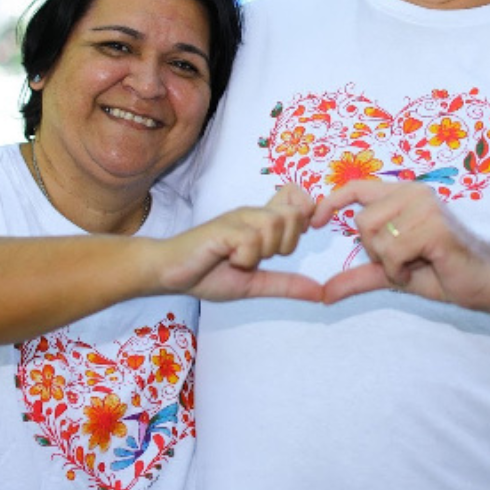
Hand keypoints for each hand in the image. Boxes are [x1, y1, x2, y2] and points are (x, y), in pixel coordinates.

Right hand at [157, 184, 321, 301]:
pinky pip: (251, 240)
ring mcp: (236, 219)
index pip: (297, 196)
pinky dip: (245, 258)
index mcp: (261, 223)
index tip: (301, 234)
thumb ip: (286, 285)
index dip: (307, 211)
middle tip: (261, 257)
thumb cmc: (207, 274)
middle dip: (287, 244)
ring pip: (275, 225)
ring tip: (241, 259)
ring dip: (263, 251)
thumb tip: (320, 294)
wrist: (168, 275)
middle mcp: (252, 215)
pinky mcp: (223, 229)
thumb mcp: (254, 284)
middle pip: (295, 214)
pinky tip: (228, 259)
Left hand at [313, 180, 489, 314]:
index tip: (316, 222)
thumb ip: (360, 276)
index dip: (332, 201)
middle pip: (361, 221)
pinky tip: (424, 268)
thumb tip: (323, 293)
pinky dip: (401, 269)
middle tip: (403, 262)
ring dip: (390, 263)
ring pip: (376, 236)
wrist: (488, 284)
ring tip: (416, 264)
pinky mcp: (434, 226)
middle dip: (374, 251)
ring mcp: (425, 206)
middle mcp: (414, 193)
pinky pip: (393, 251)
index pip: (357, 186)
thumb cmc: (444, 272)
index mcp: (404, 195)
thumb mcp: (394, 273)